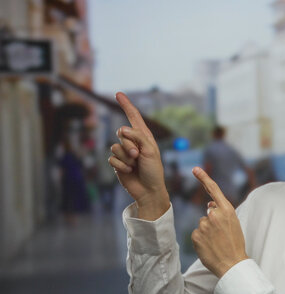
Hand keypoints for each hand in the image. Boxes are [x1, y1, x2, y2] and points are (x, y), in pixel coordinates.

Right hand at [108, 92, 168, 219]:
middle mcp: (133, 142)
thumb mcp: (150, 151)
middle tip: (137, 155)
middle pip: (121, 133)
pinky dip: (121, 165)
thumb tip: (122, 129)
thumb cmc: (154, 170)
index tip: (118, 94)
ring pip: (115, 146)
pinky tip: (129, 171)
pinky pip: (112, 158)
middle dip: (128, 144)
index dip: (126, 105)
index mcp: (144, 136)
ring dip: (125, 157)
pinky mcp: (118, 163)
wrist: (149, 190)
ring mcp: (124, 152)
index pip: (134, 117)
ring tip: (135, 165)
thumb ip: (137, 137)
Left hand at [191, 167, 248, 277]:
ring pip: (202, 224)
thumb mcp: (234, 224)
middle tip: (222, 235)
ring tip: (217, 242)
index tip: (195, 169)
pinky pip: (196, 234)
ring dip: (206, 232)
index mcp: (227, 210)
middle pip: (208, 212)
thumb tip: (209, 205)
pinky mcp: (196, 235)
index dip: (204, 178)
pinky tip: (210, 246)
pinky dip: (201, 240)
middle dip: (212, 221)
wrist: (232, 264)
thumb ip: (222, 212)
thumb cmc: (235, 244)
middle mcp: (215, 214)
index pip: (214, 190)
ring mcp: (204, 225)